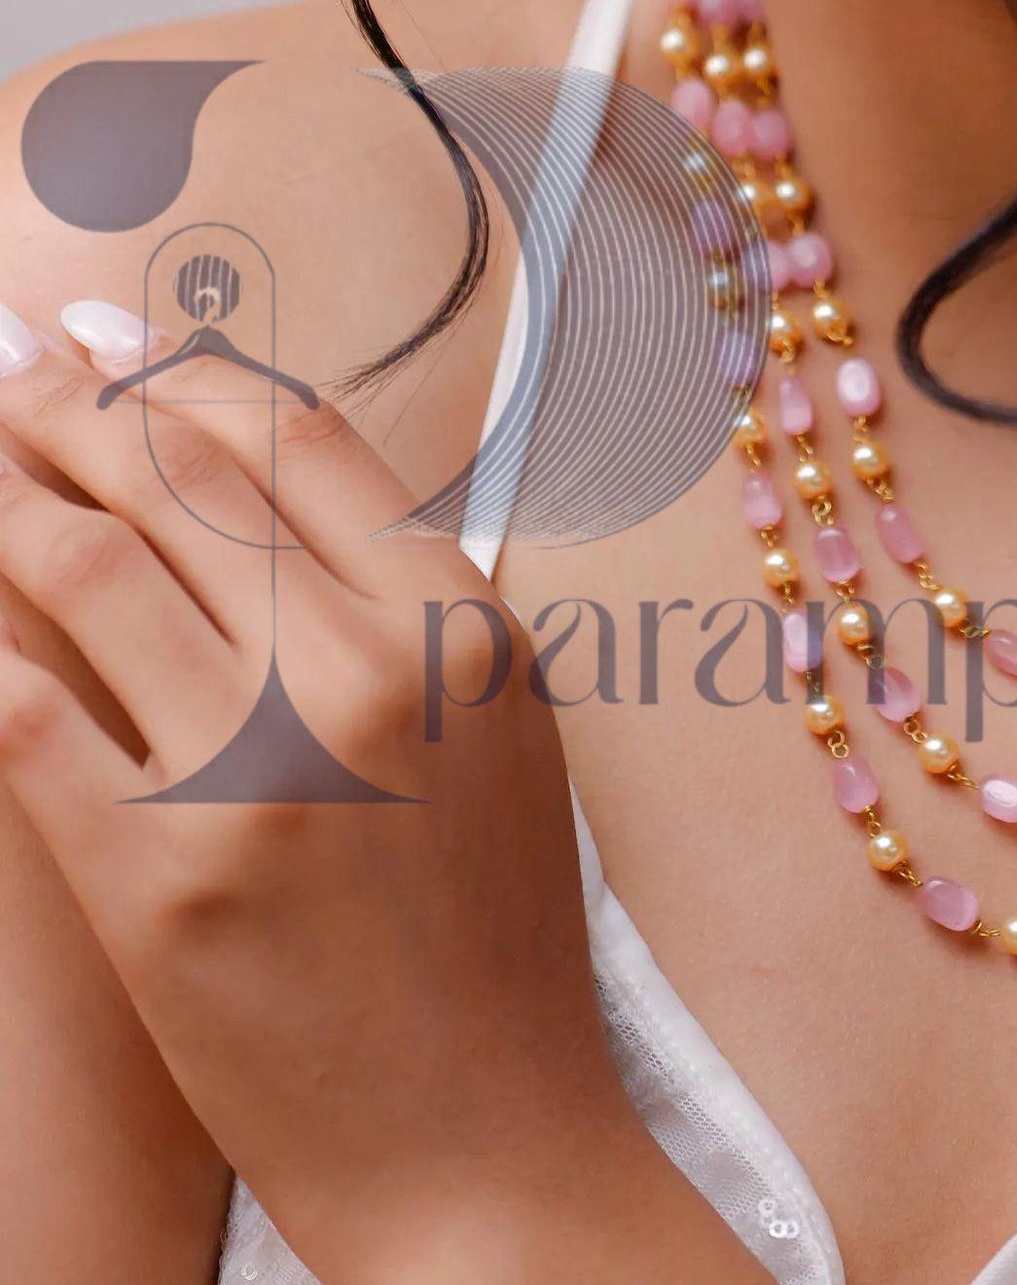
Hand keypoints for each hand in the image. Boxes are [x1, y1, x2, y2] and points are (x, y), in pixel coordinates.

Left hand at [0, 300, 657, 1280]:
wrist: (481, 1149)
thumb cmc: (492, 944)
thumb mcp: (503, 735)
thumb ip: (413, 603)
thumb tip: (275, 485)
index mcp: (460, 624)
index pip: (296, 436)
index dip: (183, 365)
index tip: (110, 330)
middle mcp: (364, 672)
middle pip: (184, 476)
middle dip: (72, 400)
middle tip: (10, 360)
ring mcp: (258, 772)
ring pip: (91, 565)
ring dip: (8, 489)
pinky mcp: (159, 877)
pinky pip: (27, 711)